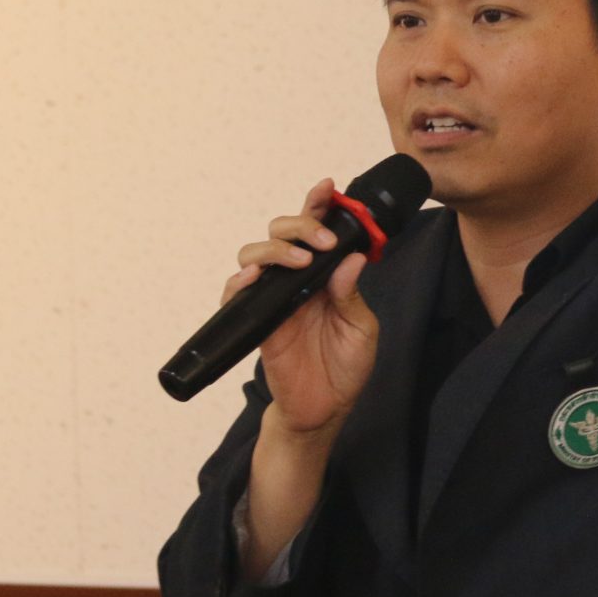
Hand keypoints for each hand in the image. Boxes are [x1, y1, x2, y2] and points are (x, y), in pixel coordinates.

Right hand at [221, 178, 379, 438]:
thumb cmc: (344, 367)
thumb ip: (351, 295)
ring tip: (298, 260)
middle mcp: (297, 280)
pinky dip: (241, 280)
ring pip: (255, 254)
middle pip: (282, 232)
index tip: (328, 187)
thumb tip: (352, 258)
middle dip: (300, 224)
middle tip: (322, 240)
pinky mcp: (257, 320)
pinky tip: (255, 277)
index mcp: (326, 276)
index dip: (318, 206)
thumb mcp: (361, 330)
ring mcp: (274, 298)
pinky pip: (236, 293)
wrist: (325, 409)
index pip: (318, 231)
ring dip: (274, 248)